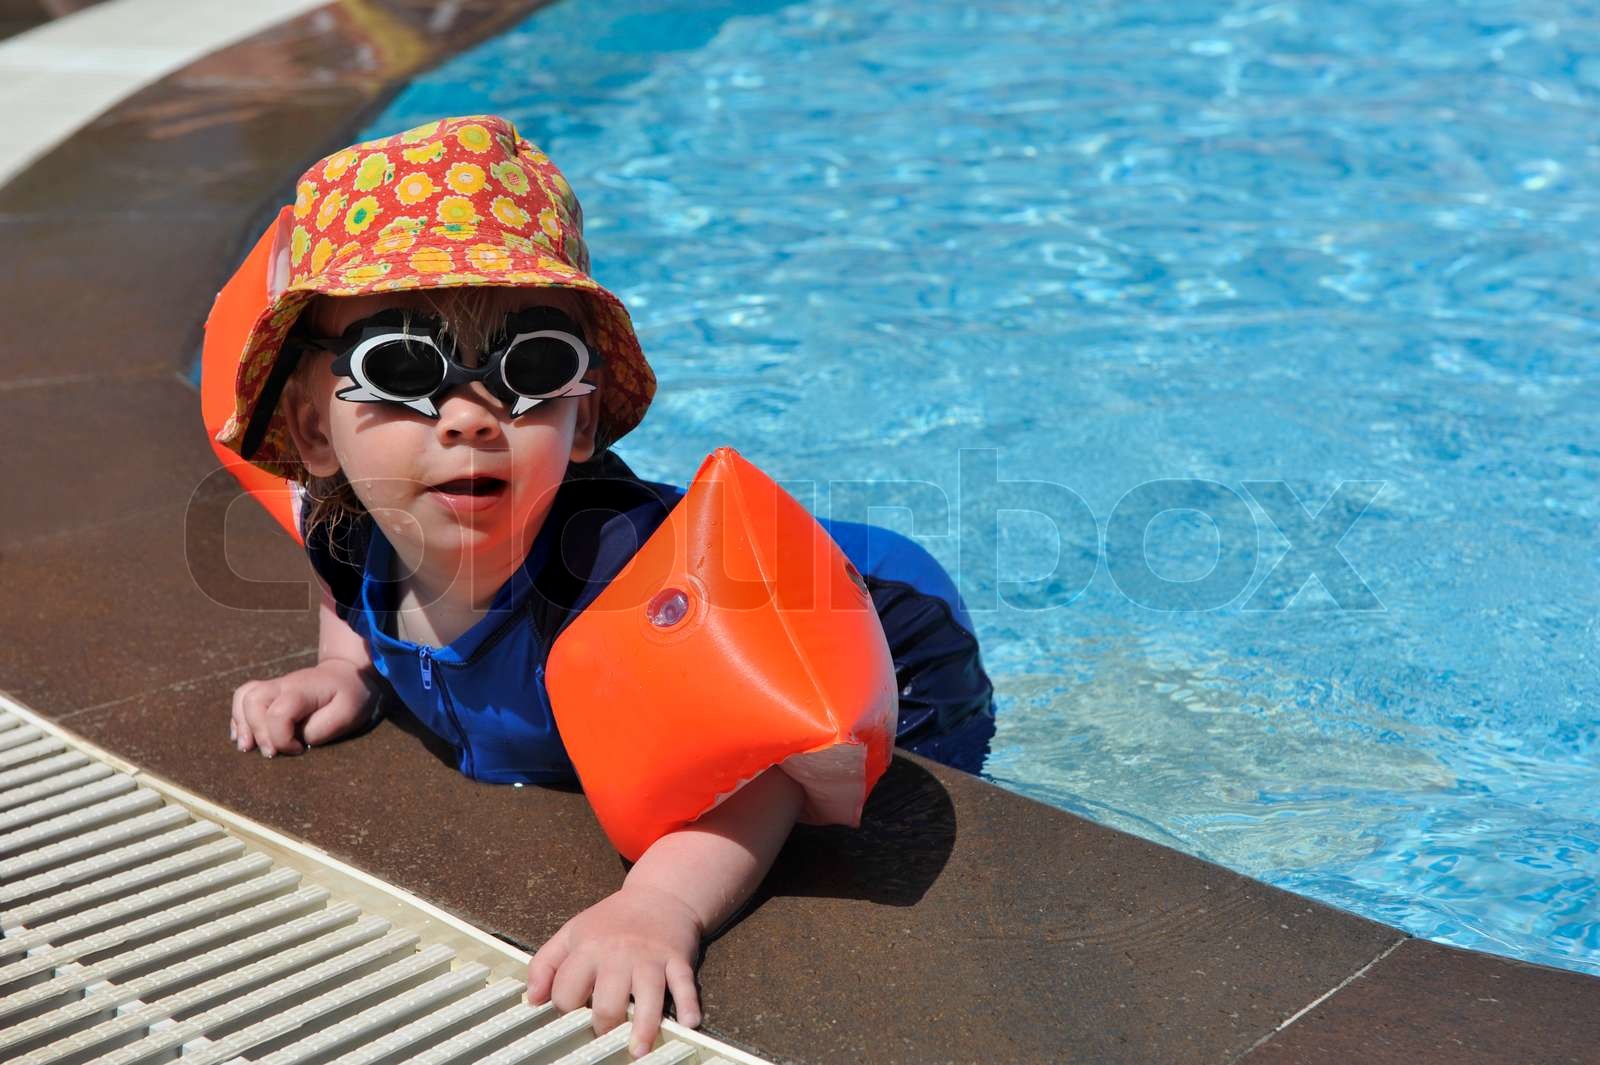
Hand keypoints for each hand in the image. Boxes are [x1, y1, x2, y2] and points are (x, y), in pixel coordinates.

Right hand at [229, 658, 374, 756]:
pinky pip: (242, 698)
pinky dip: (238, 718)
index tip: (300, 749)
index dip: (282, 738)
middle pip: (253, 701)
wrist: (348, 675)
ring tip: (247, 747)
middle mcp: (283, 685)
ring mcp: (274, 687)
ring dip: (241, 724)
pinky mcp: (269, 692)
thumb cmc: (350, 697)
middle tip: (271, 753)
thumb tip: (298, 739)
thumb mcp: (348, 713)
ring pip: (243, 697)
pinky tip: (244, 737)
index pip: (278, 713)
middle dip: (256, 732)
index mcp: (303, 690)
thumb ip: (322, 728)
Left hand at [527, 882, 703, 1056]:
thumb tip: (532, 999)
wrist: (660, 895)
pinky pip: (684, 984)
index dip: (566, 1008)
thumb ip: (545, 963)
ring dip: (643, 1028)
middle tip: (605, 1036)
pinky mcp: (677, 960)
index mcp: (588, 948)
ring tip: (638, 1052)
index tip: (572, 1015)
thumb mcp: (572, 932)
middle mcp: (619, 954)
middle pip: (607, 1003)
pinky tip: (688, 1022)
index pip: (567, 992)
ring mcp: (650, 958)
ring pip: (647, 998)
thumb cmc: (613, 920)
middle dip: (604, 1027)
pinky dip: (688, 1005)